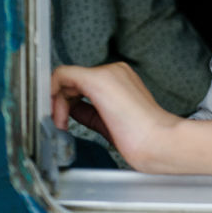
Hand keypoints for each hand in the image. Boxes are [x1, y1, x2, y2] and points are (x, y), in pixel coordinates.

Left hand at [50, 62, 181, 171]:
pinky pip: (63, 75)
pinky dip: (53, 93)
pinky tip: (57, 114)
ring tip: (60, 125)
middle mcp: (114, 71)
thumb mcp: (109, 122)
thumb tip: (72, 110)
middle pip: (73, 81)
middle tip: (58, 126)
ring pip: (66, 78)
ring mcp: (107, 73)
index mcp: (121, 80)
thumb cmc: (143, 138)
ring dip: (57, 102)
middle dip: (60, 103)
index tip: (62, 122)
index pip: (83, 85)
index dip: (68, 102)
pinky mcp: (98, 79)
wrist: (158, 141)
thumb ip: (90, 112)